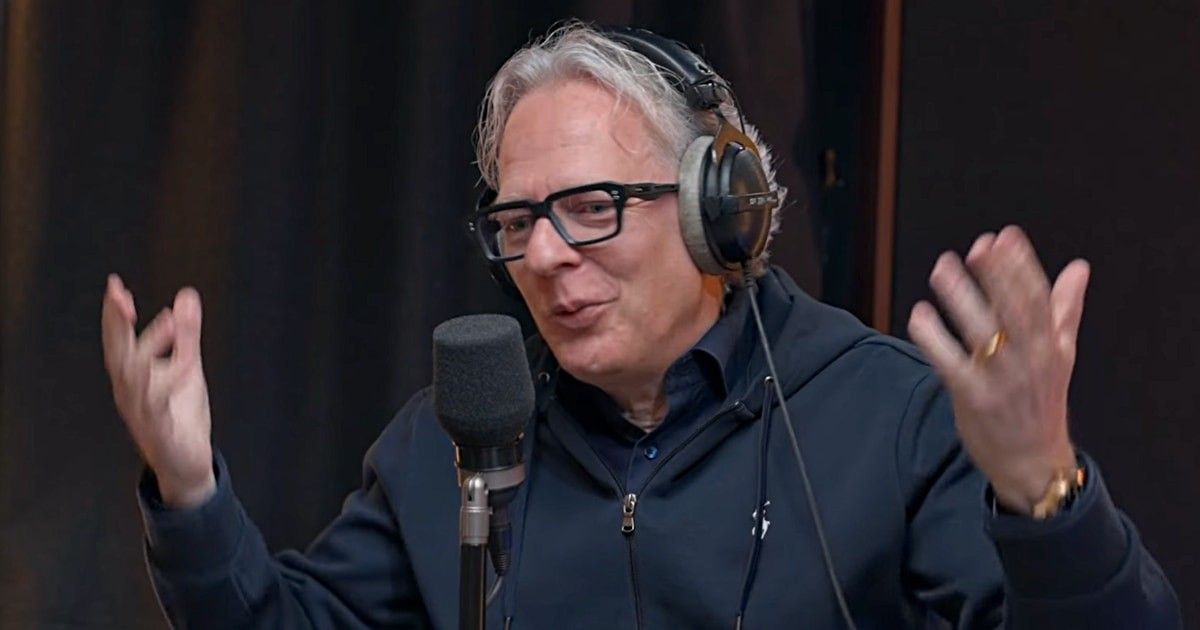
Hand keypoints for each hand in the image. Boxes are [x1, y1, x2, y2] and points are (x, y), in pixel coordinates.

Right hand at [101, 274, 214, 507]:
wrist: (185, 463)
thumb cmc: (179, 412)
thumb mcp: (186, 365)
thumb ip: (186, 333)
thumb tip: (186, 295)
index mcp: (132, 375)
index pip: (118, 340)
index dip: (114, 314)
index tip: (115, 286)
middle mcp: (130, 392)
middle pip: (119, 355)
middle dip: (117, 326)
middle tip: (121, 297)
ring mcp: (142, 413)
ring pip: (136, 381)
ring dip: (149, 350)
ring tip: (167, 323)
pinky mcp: (161, 432)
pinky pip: (161, 409)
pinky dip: (170, 387)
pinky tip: (184, 367)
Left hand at [907, 226, 1089, 513]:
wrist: (1033, 463)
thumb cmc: (1042, 402)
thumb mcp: (1061, 354)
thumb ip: (1065, 308)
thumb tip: (1079, 267)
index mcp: (1050, 346)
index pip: (1037, 299)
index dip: (1020, 266)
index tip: (1004, 236)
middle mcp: (1029, 361)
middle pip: (1013, 312)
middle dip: (996, 276)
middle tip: (978, 245)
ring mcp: (1001, 381)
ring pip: (981, 333)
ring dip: (961, 299)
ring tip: (942, 268)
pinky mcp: (973, 400)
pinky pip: (950, 364)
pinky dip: (934, 339)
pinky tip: (919, 314)